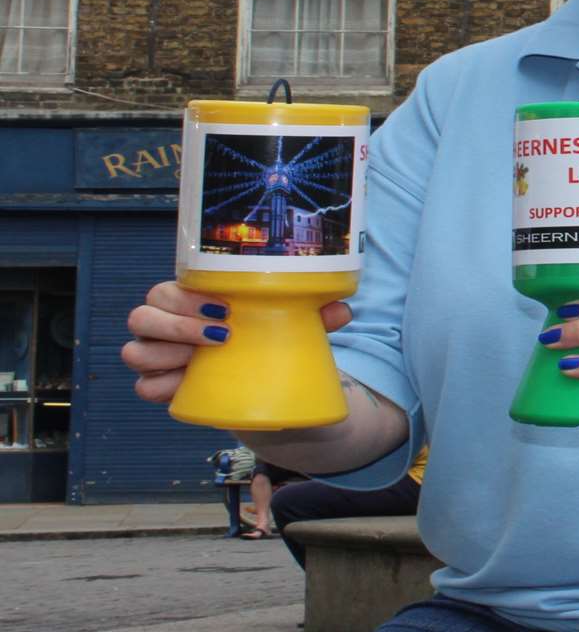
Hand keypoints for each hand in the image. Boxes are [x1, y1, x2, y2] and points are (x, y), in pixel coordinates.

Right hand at [121, 281, 351, 404]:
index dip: (183, 298)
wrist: (261, 383)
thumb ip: (313, 315)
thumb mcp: (289, 326)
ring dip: (166, 354)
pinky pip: (143, 388)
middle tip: (220, 334)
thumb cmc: (265, 340)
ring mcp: (157, 357)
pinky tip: (187, 383)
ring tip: (204, 357)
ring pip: (135, 352)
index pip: (164, 291)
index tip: (224, 307)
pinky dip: (161, 385)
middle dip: (175, 324)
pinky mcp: (161, 388)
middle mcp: (164, 326)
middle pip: (141, 317)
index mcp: (188, 301)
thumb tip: (343, 309)